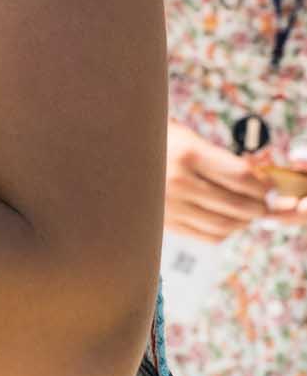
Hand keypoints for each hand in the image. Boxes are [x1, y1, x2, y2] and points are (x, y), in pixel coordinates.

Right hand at [164, 122, 286, 243]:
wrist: (108, 158)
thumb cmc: (152, 142)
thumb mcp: (184, 138)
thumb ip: (216, 157)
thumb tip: (255, 178)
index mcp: (186, 154)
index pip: (241, 176)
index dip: (261, 184)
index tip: (267, 185)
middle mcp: (178, 182)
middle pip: (236, 204)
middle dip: (258, 206)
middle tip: (264, 203)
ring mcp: (170, 206)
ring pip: (223, 225)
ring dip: (243, 222)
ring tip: (248, 215)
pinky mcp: (163, 223)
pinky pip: (206, 237)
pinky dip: (224, 233)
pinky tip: (227, 222)